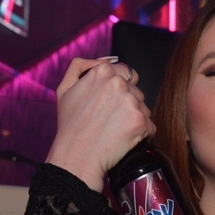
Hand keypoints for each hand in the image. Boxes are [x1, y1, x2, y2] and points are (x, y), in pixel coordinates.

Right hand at [45, 57, 155, 190]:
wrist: (77, 155)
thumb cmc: (71, 125)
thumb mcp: (65, 88)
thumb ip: (81, 67)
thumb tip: (106, 59)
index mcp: (102, 72)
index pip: (126, 73)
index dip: (119, 89)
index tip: (109, 103)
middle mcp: (119, 83)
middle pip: (136, 91)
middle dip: (126, 103)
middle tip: (108, 119)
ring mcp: (132, 102)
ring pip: (143, 107)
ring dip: (134, 118)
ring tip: (114, 129)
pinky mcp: (141, 121)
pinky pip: (149, 125)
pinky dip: (141, 133)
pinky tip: (123, 138)